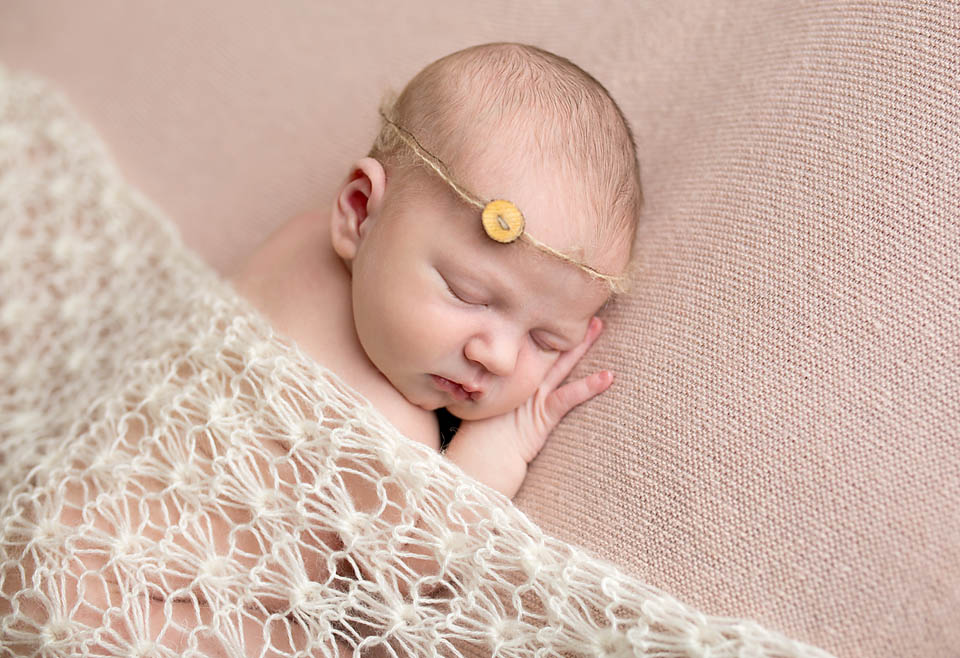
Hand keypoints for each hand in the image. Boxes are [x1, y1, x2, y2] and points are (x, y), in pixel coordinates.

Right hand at [443, 317, 611, 497]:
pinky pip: (569, 397)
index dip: (539, 325)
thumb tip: (484, 368)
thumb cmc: (479, 434)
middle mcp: (520, 379)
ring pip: (561, 364)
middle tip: (581, 303)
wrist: (480, 457)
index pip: (525, 343)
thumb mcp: (480, 400)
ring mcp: (534, 395)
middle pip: (546, 346)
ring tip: (599, 325)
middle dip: (563, 325)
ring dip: (581, 345)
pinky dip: (589, 387)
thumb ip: (485, 381)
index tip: (552, 304)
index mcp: (506, 374)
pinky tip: (608, 376)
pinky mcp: (544, 414)